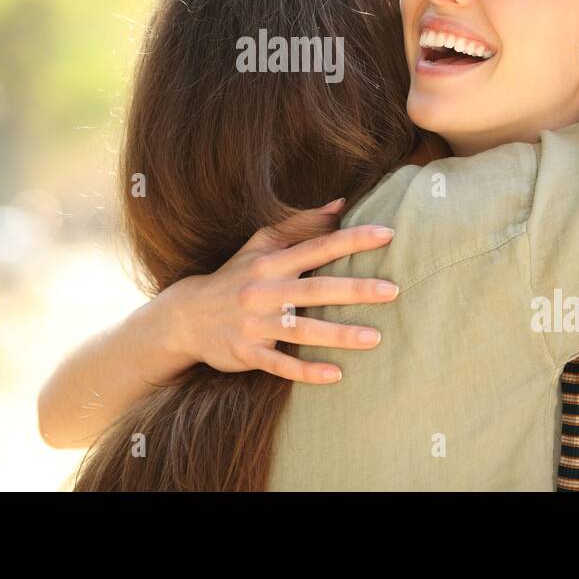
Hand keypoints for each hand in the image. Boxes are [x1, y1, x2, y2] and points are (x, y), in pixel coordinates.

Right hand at [162, 198, 398, 383]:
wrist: (186, 316)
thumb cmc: (236, 276)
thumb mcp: (261, 245)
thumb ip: (301, 225)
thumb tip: (340, 203)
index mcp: (271, 262)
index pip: (317, 247)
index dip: (351, 240)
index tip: (387, 234)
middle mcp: (264, 291)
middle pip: (315, 289)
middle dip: (354, 289)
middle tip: (393, 290)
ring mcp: (255, 324)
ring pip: (302, 330)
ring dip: (339, 335)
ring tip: (375, 337)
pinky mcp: (247, 353)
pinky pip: (280, 365)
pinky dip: (307, 371)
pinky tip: (335, 375)